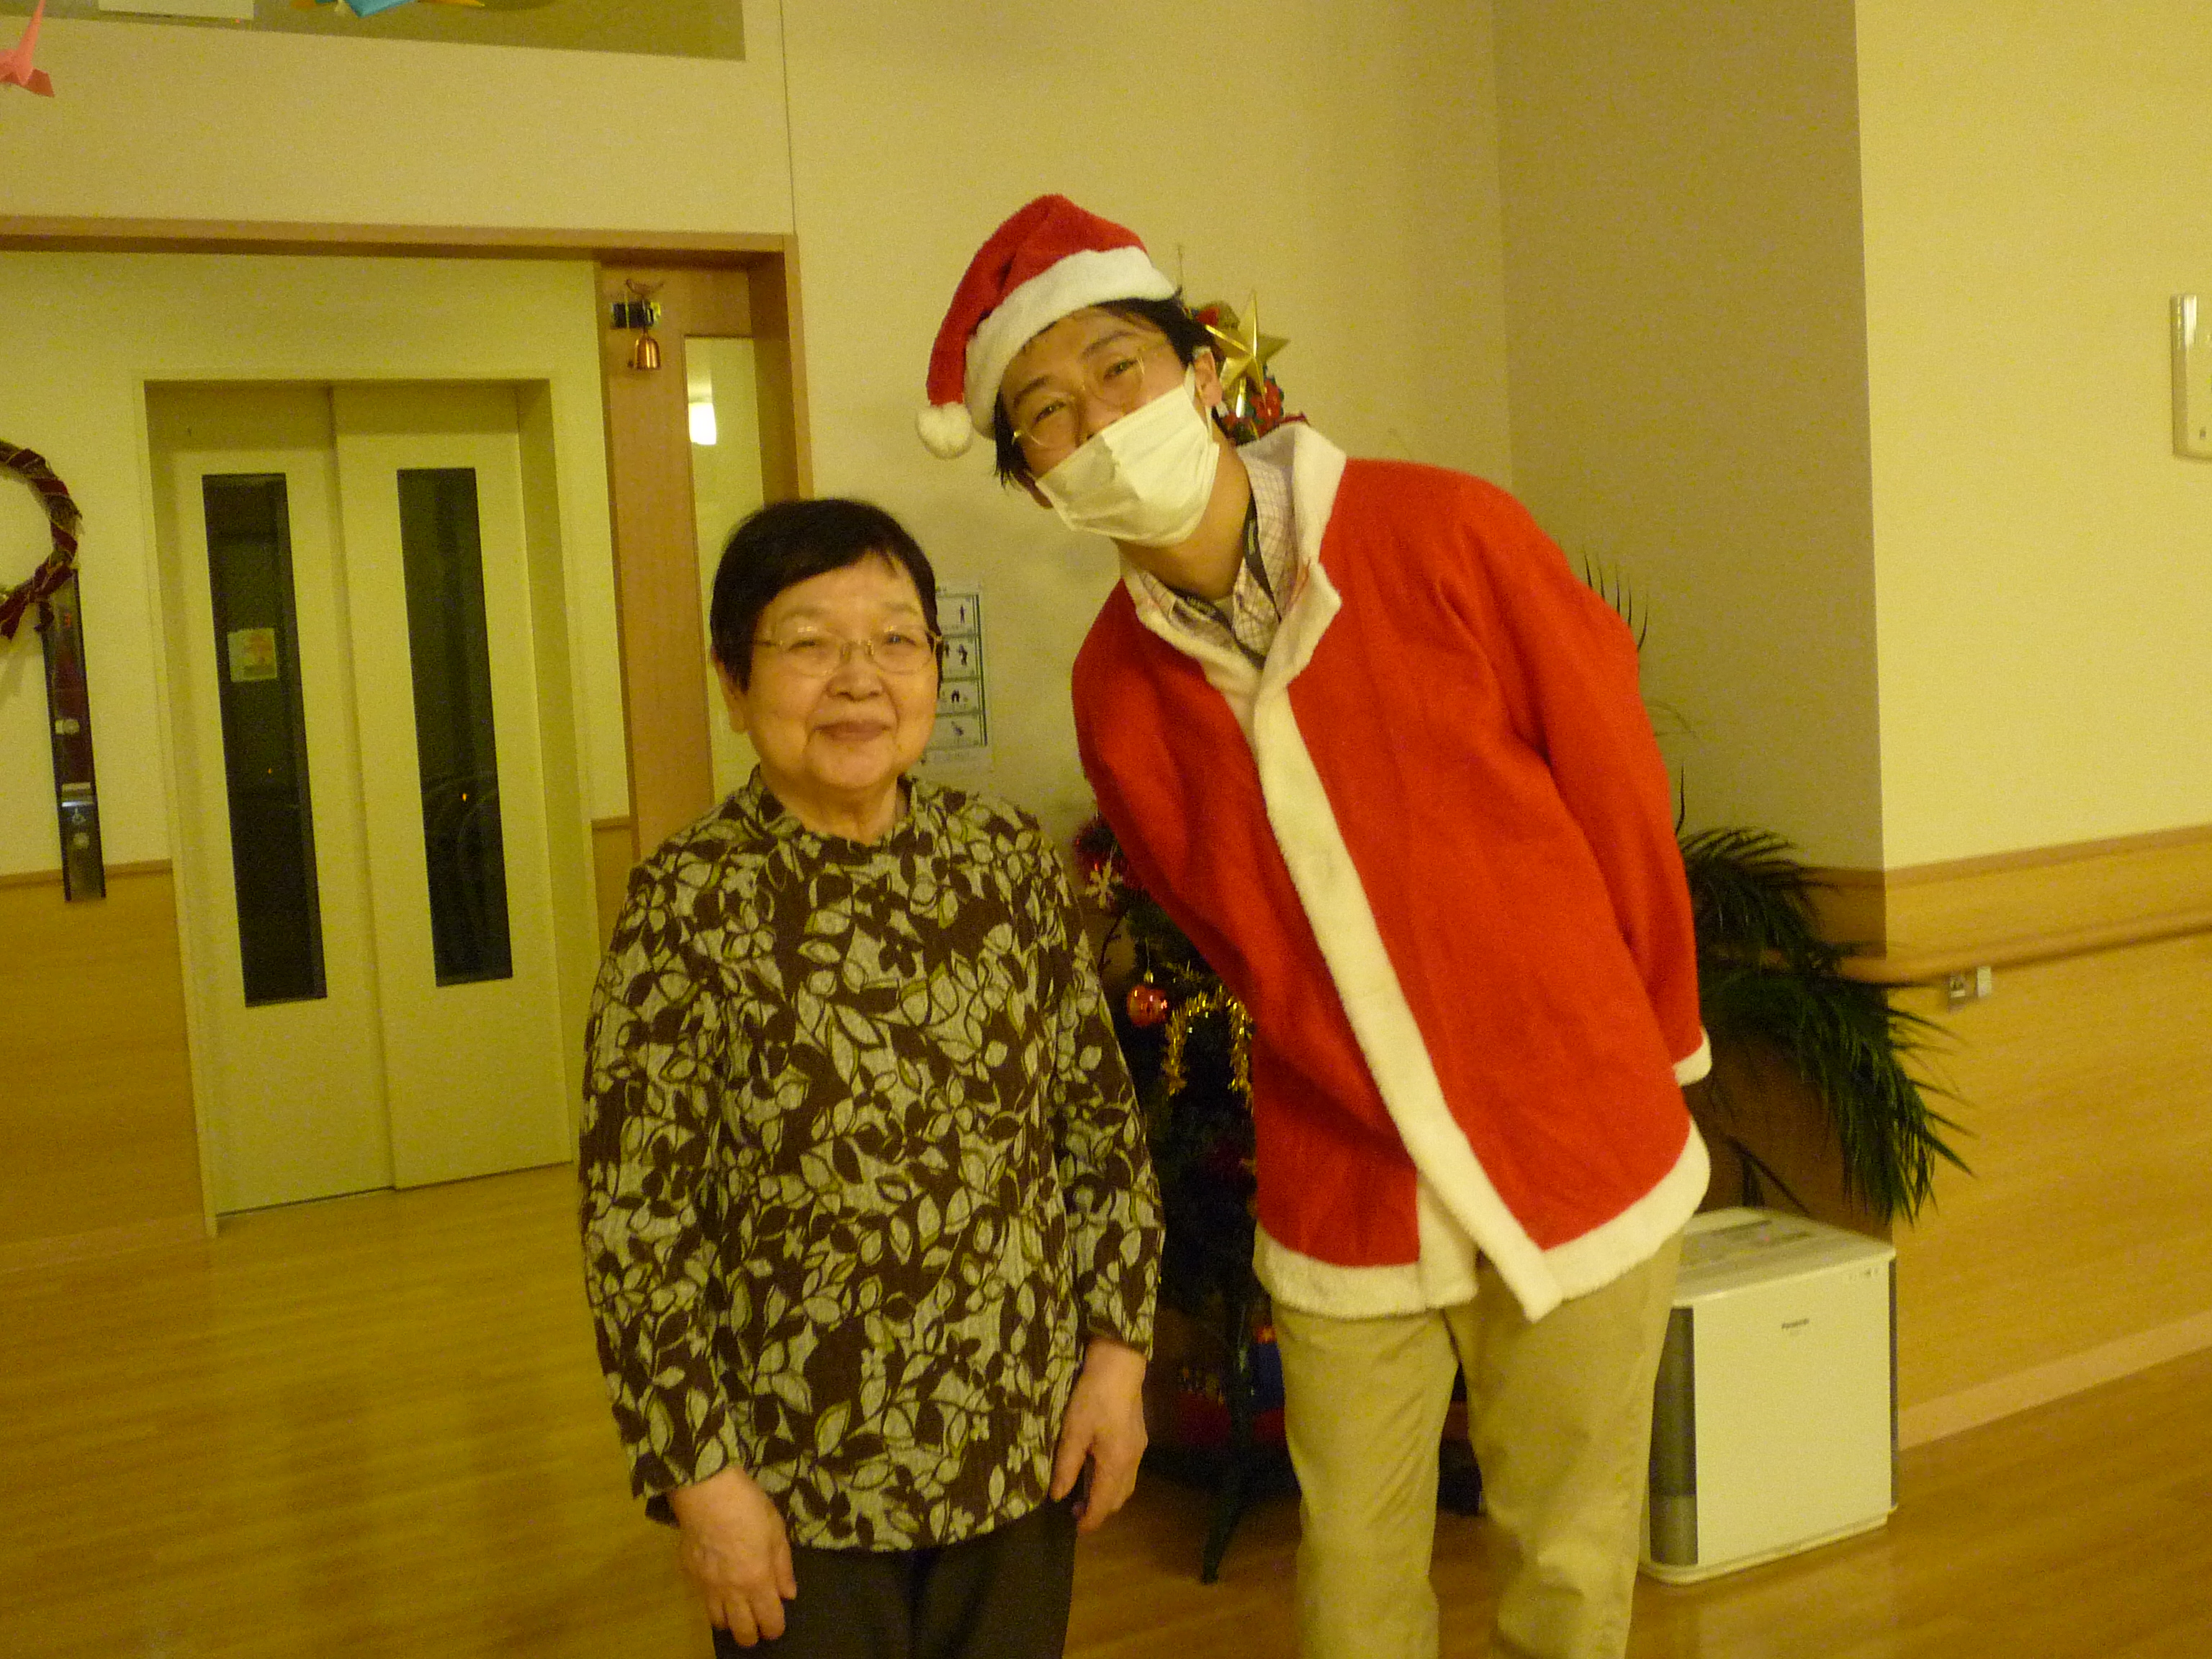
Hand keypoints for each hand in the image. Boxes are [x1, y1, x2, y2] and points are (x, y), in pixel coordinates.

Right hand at [665, 1465, 796, 1645]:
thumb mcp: (776, 1531)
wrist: (707, 1491)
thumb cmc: (749, 1506)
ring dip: (731, 1621)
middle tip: (758, 1625)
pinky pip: (702, 1599)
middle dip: (752, 1635)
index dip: (775, 1629)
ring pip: (718, 1622)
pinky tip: (719, 1588)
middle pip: (741, 1632)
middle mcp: (731, 1591)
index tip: (777, 1625)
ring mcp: (707, 1585)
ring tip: (738, 1611)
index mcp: (757, 1580)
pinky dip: (713, 1601)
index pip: (769, 1621)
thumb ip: (783, 1567)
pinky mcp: (690, 1574)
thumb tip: (788, 1594)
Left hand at [1050, 1336, 1148, 1533]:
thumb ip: (1066, 1466)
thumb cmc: (1093, 1396)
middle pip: (1118, 1499)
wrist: (1120, 1364)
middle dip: (1099, 1510)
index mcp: (1115, 1464)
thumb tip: (1058, 1496)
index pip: (1104, 1505)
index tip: (1075, 1528)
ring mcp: (1139, 1449)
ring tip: (1084, 1491)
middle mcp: (1132, 1462)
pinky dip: (1113, 1480)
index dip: (1090, 1520)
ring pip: (1126, 1486)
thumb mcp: (1073, 1431)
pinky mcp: (1139, 1438)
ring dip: (1107, 1495)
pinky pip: (1128, 1471)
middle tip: (1075, 1509)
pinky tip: (1098, 1468)